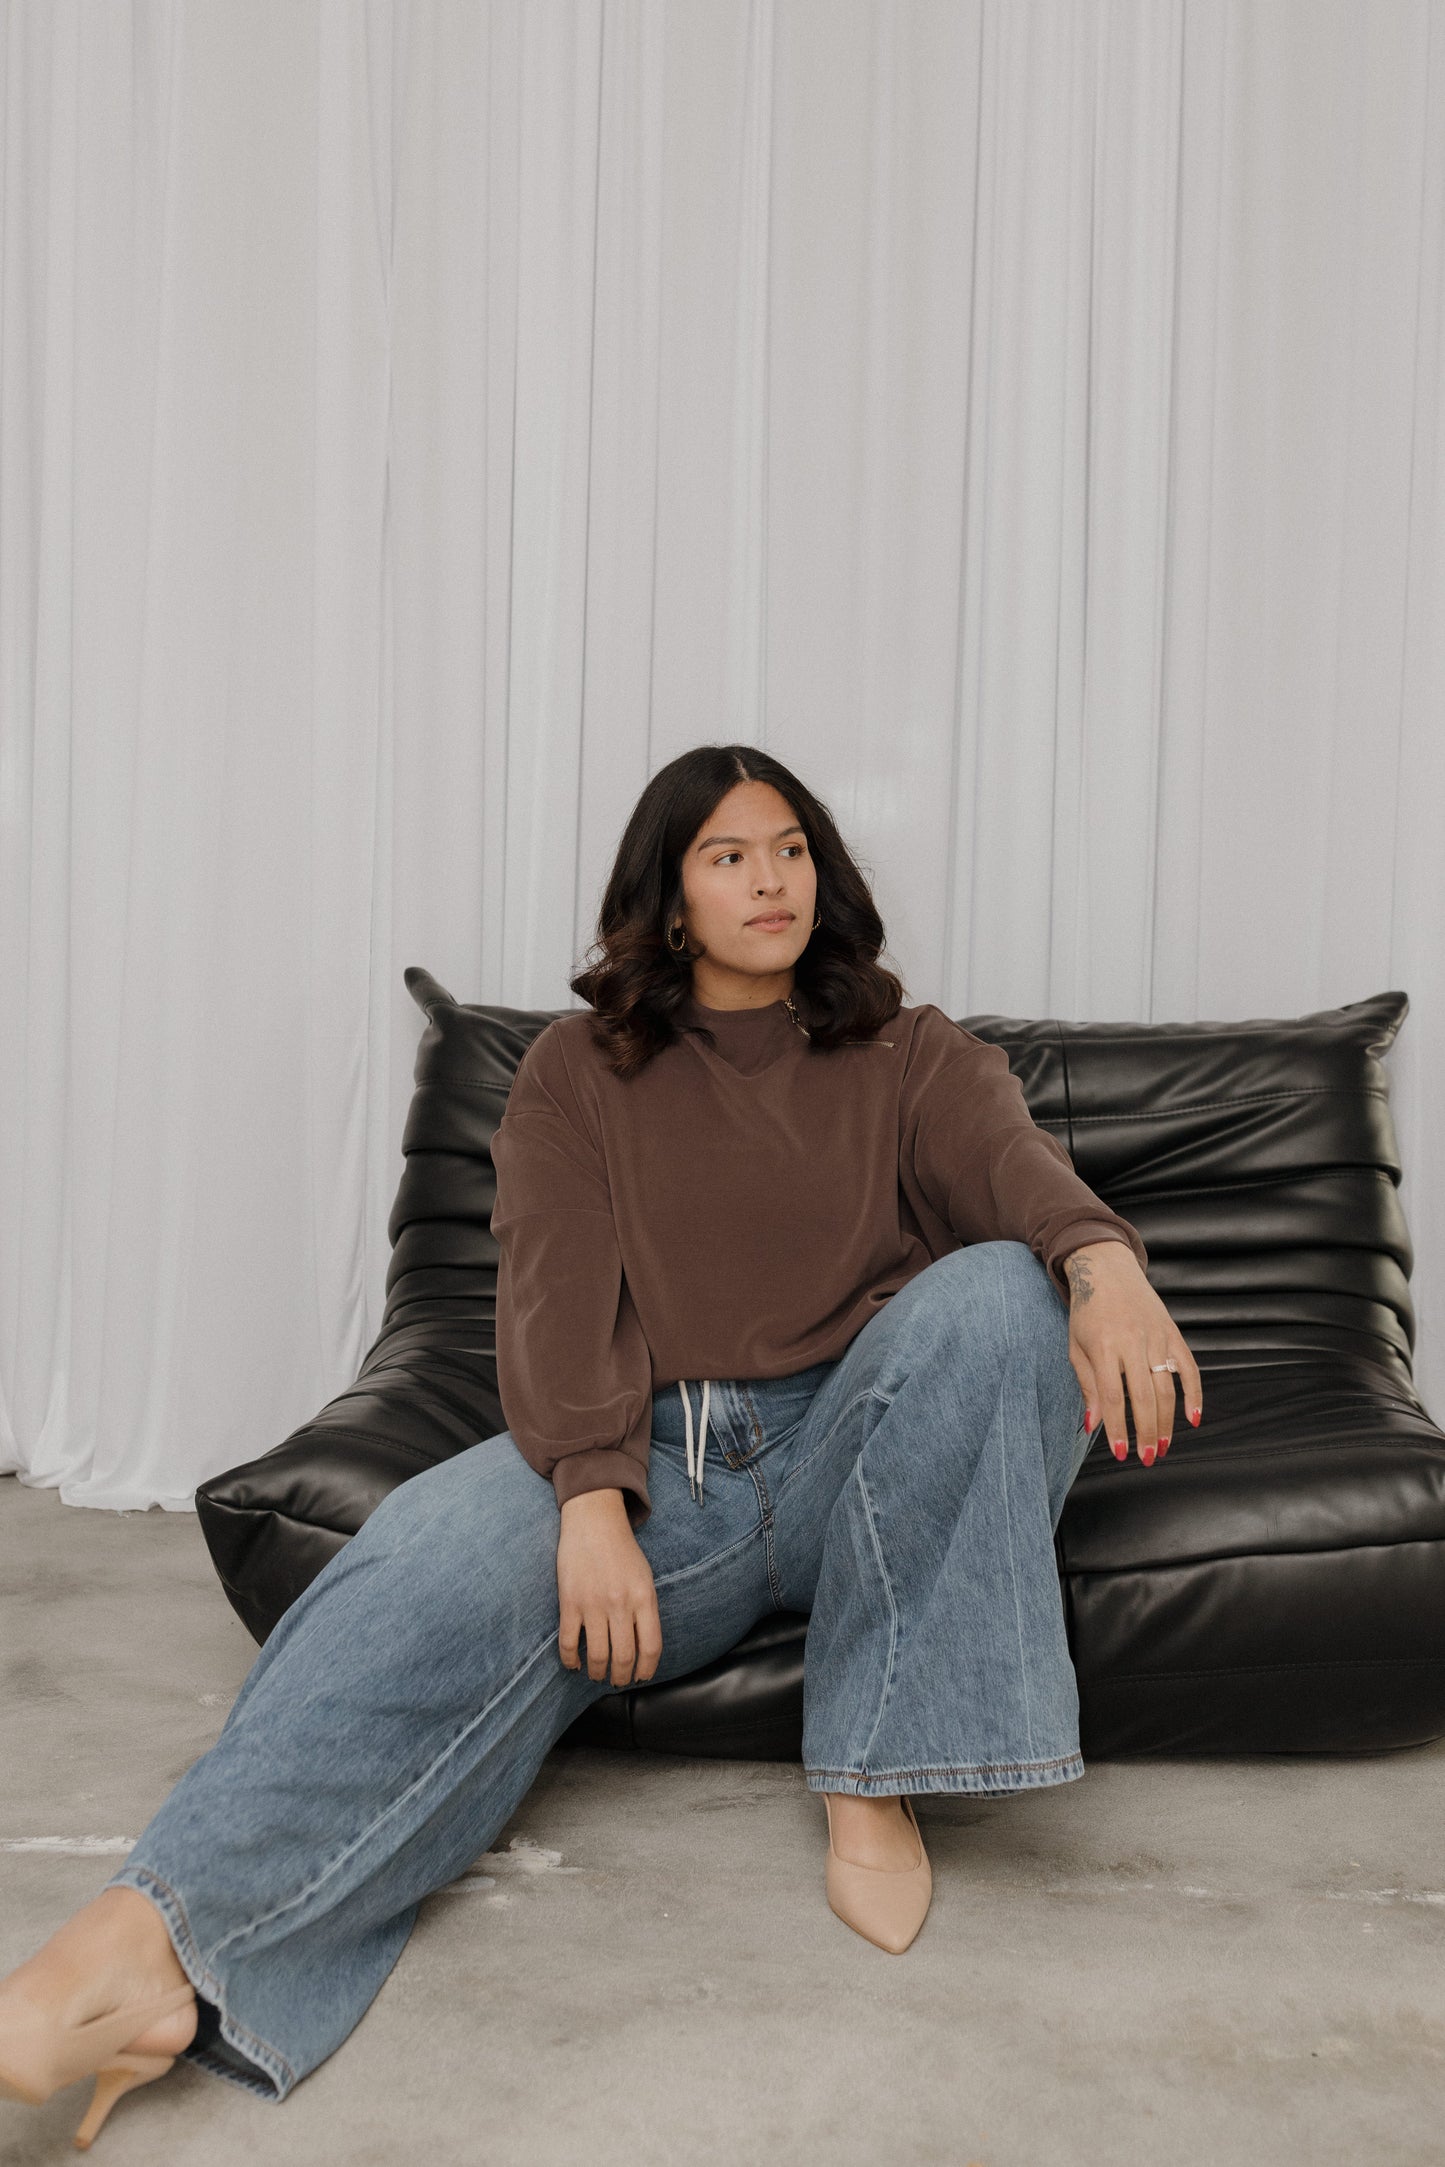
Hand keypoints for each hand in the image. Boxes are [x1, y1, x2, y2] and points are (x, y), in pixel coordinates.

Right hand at [556, 1488, 662, 1686]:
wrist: (594, 1521)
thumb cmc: (622, 1550)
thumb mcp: (644, 1577)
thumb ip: (646, 1609)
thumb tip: (643, 1646)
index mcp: (644, 1598)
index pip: (651, 1647)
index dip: (647, 1669)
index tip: (641, 1677)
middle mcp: (621, 1604)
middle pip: (624, 1657)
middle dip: (621, 1677)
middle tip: (618, 1681)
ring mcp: (594, 1604)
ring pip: (597, 1656)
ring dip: (598, 1673)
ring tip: (597, 1675)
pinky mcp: (570, 1602)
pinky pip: (569, 1642)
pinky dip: (571, 1660)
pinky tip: (574, 1664)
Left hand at [1062, 1242, 1202, 1465]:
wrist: (1106, 1269)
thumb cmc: (1087, 1312)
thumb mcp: (1077, 1346)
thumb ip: (1087, 1385)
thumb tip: (1093, 1425)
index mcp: (1104, 1346)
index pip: (1114, 1397)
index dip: (1118, 1428)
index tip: (1120, 1453)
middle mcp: (1133, 1342)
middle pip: (1145, 1397)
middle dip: (1147, 1432)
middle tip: (1146, 1458)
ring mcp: (1156, 1337)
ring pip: (1168, 1387)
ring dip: (1168, 1421)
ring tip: (1162, 1446)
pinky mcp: (1172, 1333)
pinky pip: (1189, 1368)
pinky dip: (1194, 1394)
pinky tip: (1193, 1418)